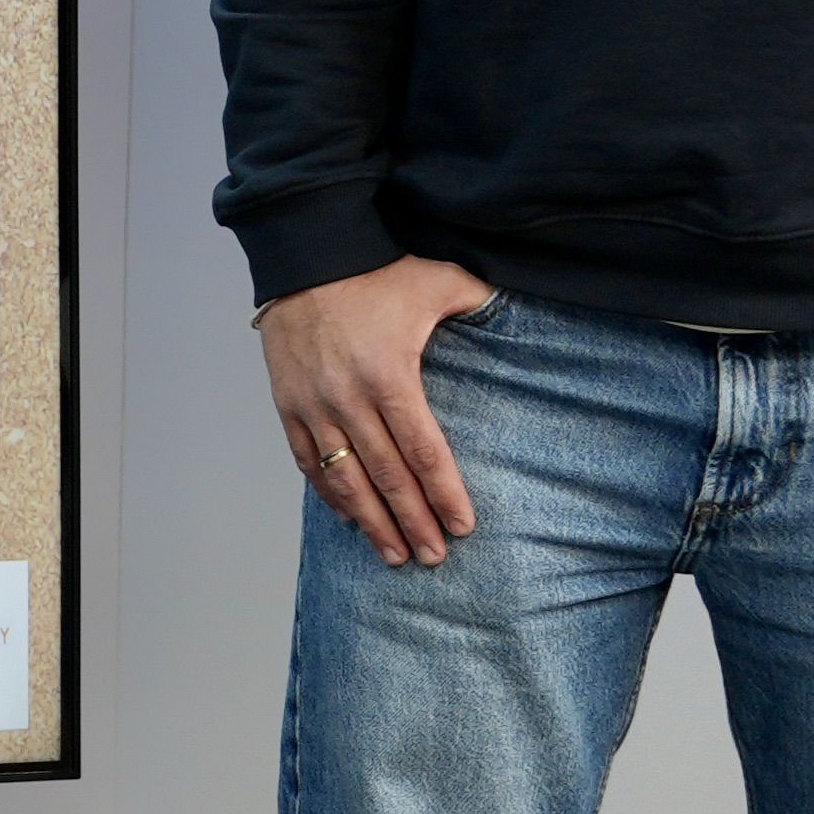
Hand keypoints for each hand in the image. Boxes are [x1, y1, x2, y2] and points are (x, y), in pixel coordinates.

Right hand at [260, 257, 497, 566]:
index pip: (423, 451)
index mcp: (390, 375)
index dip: (444, 494)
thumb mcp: (439, 280)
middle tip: (434, 557)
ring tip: (394, 555)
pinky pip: (309, 462)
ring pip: (345, 480)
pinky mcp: (289, 405)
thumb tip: (524, 315)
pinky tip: (350, 518)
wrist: (305, 256)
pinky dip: (331, 494)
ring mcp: (314, 406)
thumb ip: (482, 302)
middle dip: (413, 522)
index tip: (463, 527)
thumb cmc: (377, 269)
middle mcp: (349, 399)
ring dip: (371, 522)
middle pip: (387, 477)